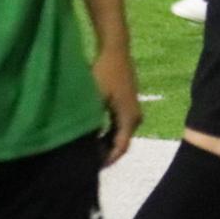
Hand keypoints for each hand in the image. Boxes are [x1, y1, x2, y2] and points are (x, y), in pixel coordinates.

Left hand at [92, 46, 141, 166]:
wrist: (115, 50)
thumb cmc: (103, 73)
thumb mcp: (93, 100)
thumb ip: (91, 124)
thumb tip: (84, 145)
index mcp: (129, 118)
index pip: (121, 148)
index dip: (106, 160)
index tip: (89, 168)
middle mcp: (136, 117)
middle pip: (122, 143)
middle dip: (104, 154)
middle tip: (84, 162)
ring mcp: (133, 110)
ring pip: (120, 135)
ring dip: (105, 144)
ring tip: (86, 150)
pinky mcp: (128, 104)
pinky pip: (119, 126)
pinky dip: (108, 133)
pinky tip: (92, 135)